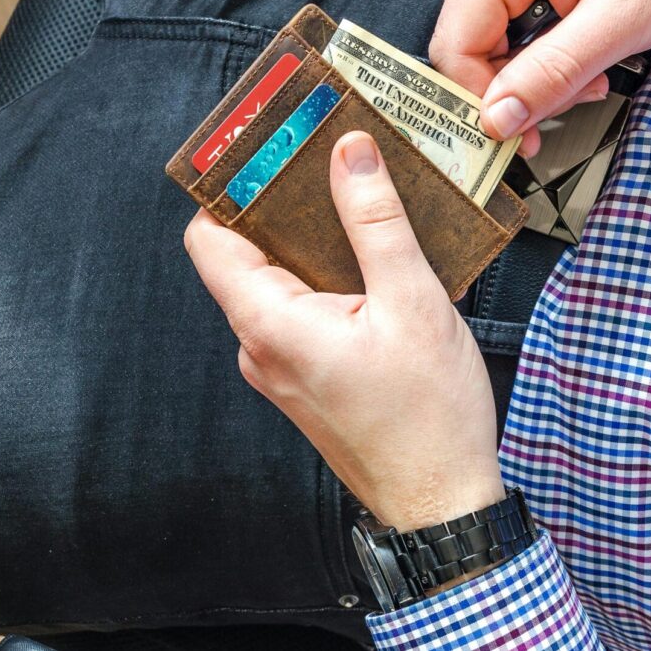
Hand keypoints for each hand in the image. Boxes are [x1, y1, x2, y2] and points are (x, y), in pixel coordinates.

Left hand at [184, 132, 504, 531]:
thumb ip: (376, 222)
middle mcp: (262, 347)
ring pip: (278, 281)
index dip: (228, 188)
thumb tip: (350, 155)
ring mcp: (280, 366)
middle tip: (324, 161)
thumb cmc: (428, 418)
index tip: (262, 149)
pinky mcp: (305, 376)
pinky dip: (326, 278)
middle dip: (283, 205)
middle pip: (246, 253)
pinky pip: (300, 310)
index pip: (209, 238)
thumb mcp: (412, 302)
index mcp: (271, 324)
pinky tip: (371, 262)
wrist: (441, 501)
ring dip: (312, 242)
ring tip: (357, 205)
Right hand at [430, 0, 650, 156]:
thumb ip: (553, 72)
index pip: (455, 46)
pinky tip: (584, 45)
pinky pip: (509, 19)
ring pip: (490, 38)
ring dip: (537, 70)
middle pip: (470, 44)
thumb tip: (496, 119)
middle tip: (582, 93)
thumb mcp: (624, 19)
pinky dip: (543, 47)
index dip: (482, 100)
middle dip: (520, 86)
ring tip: (594, 67)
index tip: (524, 136)